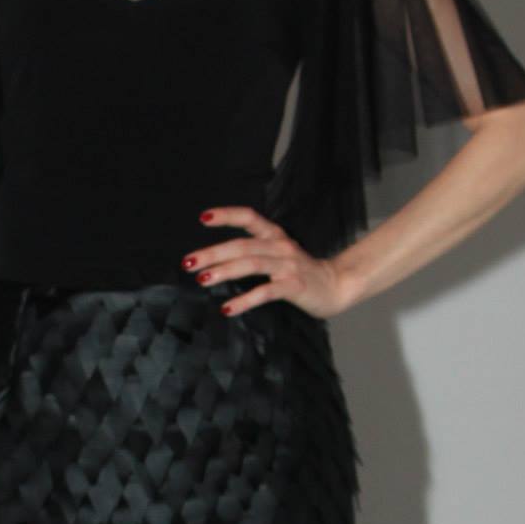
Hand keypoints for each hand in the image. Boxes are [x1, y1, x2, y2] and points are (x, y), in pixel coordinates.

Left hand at [182, 207, 351, 319]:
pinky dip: (244, 300)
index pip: (249, 217)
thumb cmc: (300, 272)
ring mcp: (288, 266)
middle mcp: (280, 246)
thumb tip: (214, 261)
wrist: (336, 286)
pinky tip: (227, 308)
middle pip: (242, 245)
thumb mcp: (278, 254)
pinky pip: (265, 292)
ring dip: (224, 271)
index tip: (203, 218)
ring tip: (202, 279)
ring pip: (251, 264)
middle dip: (213, 253)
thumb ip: (253, 252)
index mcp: (275, 235)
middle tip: (188, 262)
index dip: (227, 215)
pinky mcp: (294, 286)